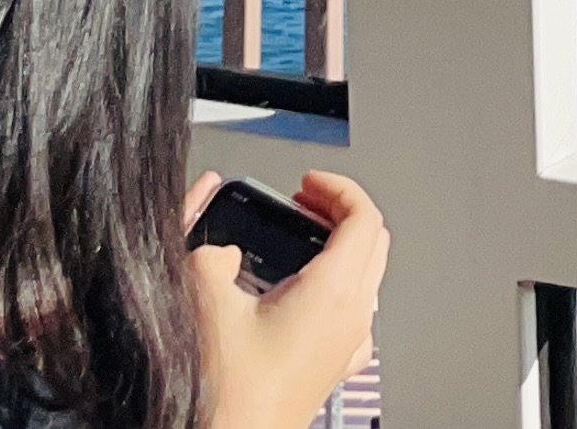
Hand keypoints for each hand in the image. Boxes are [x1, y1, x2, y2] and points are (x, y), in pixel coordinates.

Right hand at [189, 170, 388, 428]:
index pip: (364, 216)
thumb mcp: (204, 304)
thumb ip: (211, 257)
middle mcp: (353, 317)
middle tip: (304, 203)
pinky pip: (354, 314)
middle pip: (372, 241)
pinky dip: (337, 288)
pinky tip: (299, 295)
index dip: (337, 187)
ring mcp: (349, 345)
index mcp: (334, 291)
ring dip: (341, 248)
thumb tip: (221, 252)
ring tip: (300, 242)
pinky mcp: (335, 368)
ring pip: (367, 276)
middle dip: (341, 211)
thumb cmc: (226, 393)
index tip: (307, 183)